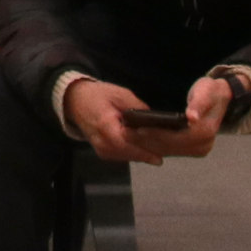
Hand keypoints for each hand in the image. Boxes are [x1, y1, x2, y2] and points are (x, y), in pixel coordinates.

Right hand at [63, 73, 228, 163]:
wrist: (74, 101)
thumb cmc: (98, 94)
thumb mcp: (121, 95)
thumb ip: (138, 109)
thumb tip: (157, 120)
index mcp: (107, 129)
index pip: (133, 144)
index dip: (151, 148)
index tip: (168, 150)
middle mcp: (105, 145)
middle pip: (135, 153)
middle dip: (154, 152)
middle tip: (176, 151)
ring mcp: (103, 151)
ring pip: (131, 156)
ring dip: (148, 154)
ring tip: (169, 151)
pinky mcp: (105, 153)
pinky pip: (126, 155)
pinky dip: (139, 152)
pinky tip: (154, 150)